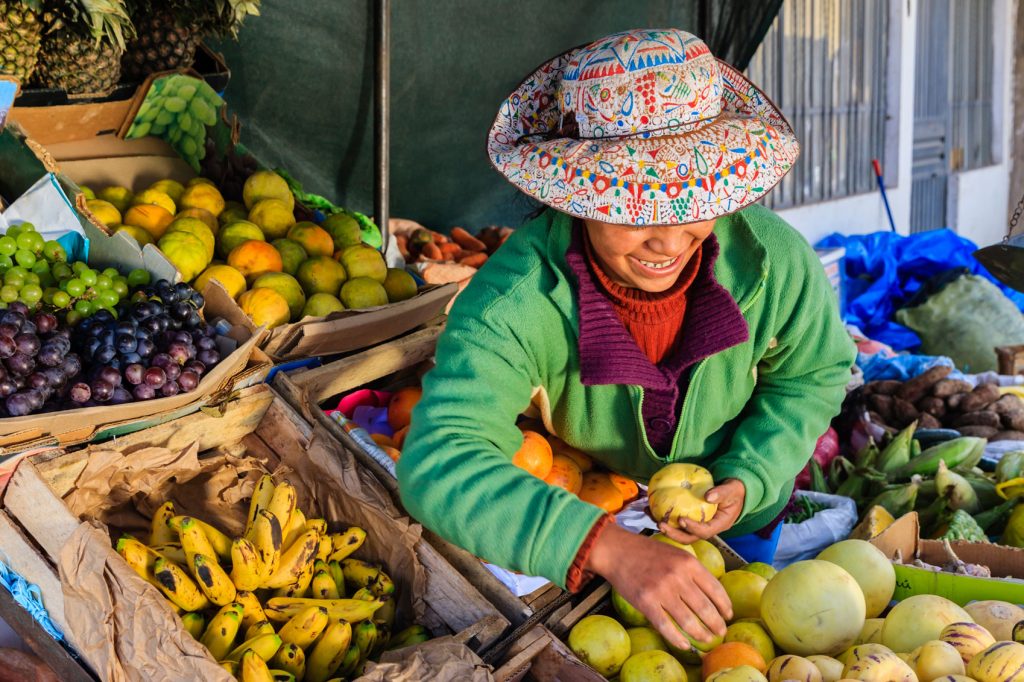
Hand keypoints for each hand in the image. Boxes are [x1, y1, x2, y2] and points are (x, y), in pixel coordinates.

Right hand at [585, 524, 731, 649]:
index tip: (728, 615)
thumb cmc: (648, 552)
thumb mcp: (676, 553)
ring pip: (688, 621)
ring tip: (706, 639)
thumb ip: (693, 570)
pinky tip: (685, 645)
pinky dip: (678, 639)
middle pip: (705, 608)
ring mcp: (661, 590)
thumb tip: (712, 593)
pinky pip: (666, 627)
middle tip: (720, 632)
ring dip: (701, 634)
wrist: (618, 550)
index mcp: (688, 563)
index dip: (725, 606)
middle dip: (717, 624)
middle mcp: (678, 577)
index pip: (716, 589)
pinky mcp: (646, 602)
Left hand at [657, 478, 744, 544]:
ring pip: (680, 531)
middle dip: (674, 534)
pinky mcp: (690, 519)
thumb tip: (707, 496)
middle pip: (689, 537)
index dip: (692, 528)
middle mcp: (707, 528)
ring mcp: (698, 525)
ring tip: (650, 515)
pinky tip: (650, 507)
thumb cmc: (734, 490)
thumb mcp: (733, 489)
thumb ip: (722, 492)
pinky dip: (663, 515)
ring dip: (665, 526)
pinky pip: (676, 520)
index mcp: (719, 525)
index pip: (705, 532)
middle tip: (661, 524)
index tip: (681, 519)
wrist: (734, 491)